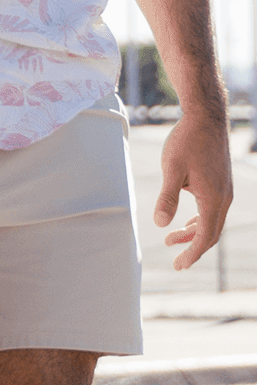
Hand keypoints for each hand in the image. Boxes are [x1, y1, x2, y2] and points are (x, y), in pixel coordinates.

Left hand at [155, 110, 233, 270]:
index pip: (205, 237)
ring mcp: (224, 191)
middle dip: (192, 248)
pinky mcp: (221, 184)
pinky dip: (200, 220)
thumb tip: (160, 223)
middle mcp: (223, 198)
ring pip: (212, 222)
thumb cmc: (187, 141)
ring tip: (171, 240)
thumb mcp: (171, 168)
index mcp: (213, 199)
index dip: (192, 253)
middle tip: (175, 260)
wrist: (206, 119)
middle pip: (211, 233)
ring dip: (193, 233)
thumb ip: (167, 197)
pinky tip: (185, 222)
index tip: (178, 265)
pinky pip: (212, 210)